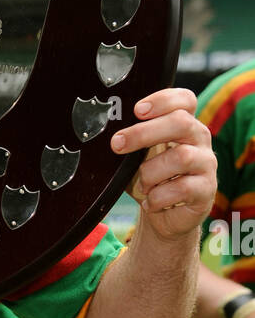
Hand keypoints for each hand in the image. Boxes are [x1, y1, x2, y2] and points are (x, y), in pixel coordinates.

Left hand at [115, 88, 215, 238]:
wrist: (164, 217)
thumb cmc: (151, 180)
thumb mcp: (137, 158)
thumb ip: (131, 144)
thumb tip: (111, 139)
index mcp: (183, 124)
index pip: (184, 100)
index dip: (163, 100)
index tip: (137, 110)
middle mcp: (199, 139)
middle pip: (181, 122)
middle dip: (144, 133)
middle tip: (117, 144)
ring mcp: (206, 163)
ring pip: (181, 157)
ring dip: (151, 173)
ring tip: (142, 185)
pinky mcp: (207, 189)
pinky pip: (183, 188)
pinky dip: (158, 197)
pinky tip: (150, 202)